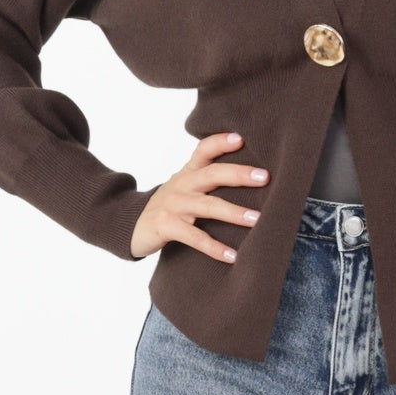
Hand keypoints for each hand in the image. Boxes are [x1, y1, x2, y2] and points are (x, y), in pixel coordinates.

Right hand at [130, 130, 268, 262]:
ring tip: (258, 219)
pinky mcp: (166, 226)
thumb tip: (251, 177)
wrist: (130, 225)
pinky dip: (214, 248)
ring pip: (207, 206)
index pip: (204, 150)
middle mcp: (181, 184)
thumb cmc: (170, 206)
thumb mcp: (185, 187)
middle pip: (212, 174)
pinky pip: (194, 238)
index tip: (241, 138)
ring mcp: (173, 205)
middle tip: (265, 177)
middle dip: (239, 174)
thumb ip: (208, 179)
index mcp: (188, 172)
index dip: (220, 142)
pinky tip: (233, 256)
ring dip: (234, 212)